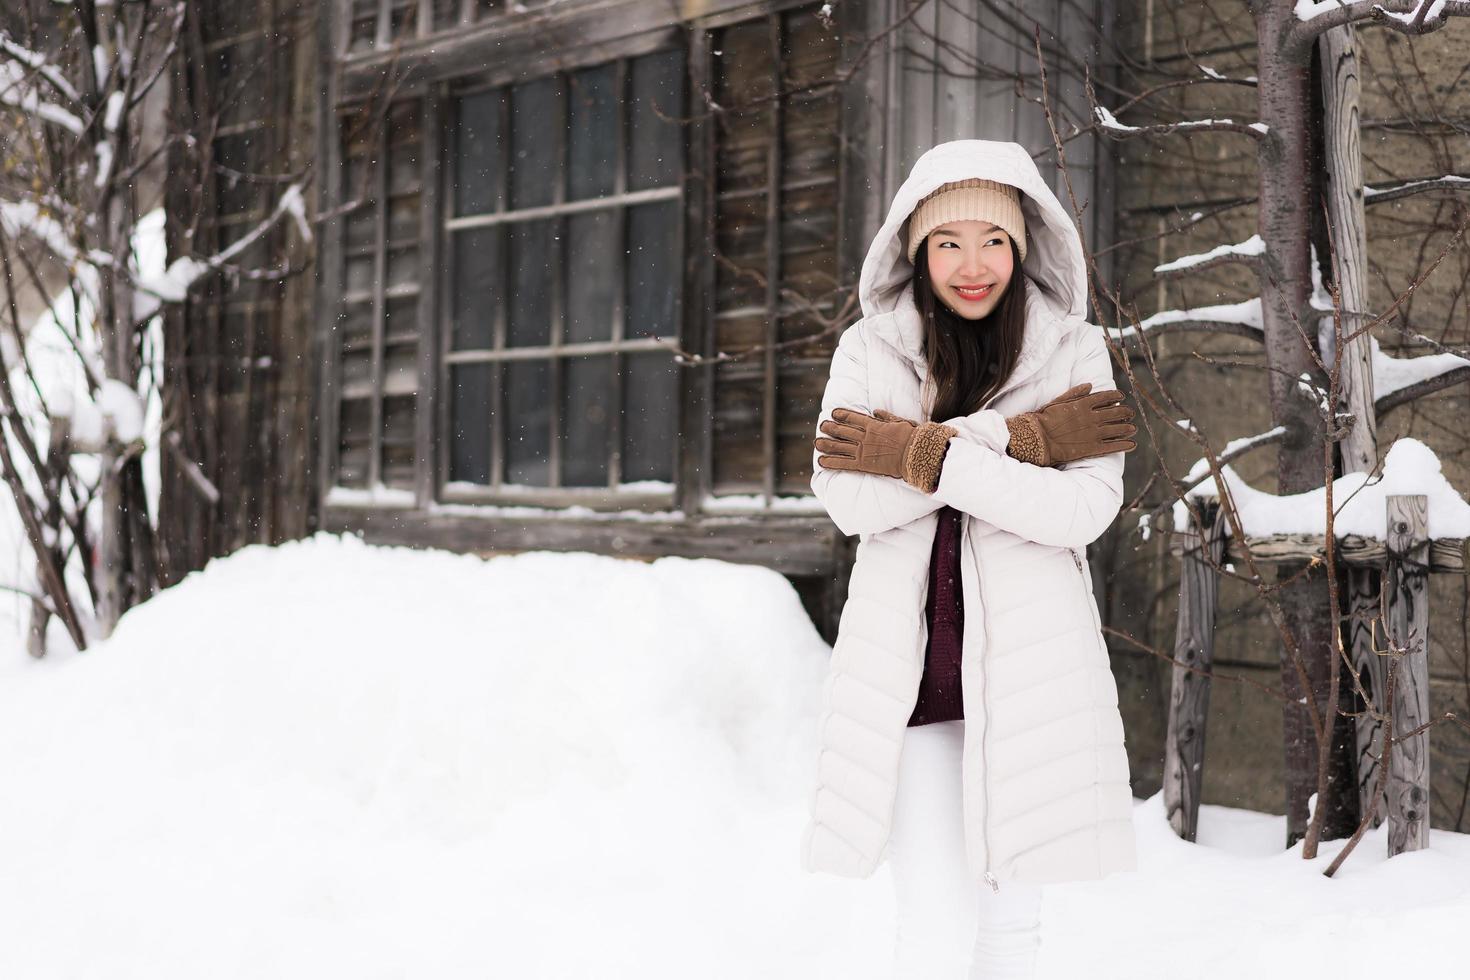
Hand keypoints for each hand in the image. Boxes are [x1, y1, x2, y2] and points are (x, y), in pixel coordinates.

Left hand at [815, 408, 956, 492]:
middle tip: (821, 426)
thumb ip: (886, 417)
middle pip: (843, 431)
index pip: (854, 417)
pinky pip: (843, 463)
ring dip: (827, 444)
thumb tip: (876, 411)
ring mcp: (863, 450)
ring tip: (817, 443)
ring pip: (840, 446)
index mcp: (874, 425)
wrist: (915, 454)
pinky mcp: (864, 465)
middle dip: (831, 428)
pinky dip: (831, 462)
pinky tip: (821, 462)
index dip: (842, 415)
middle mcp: (865, 437)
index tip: (833, 413)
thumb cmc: (912, 437)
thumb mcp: (900, 421)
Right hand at [1005, 383, 1136, 466]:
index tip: (1122, 396)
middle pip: (1116, 412)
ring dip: (1128, 428)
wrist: (1037, 439)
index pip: (1106, 397)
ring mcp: (1094, 433)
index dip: (1116, 396)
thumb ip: (1075, 393)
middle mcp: (1092, 417)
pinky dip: (1124, 445)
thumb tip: (1090, 385)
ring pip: (1118, 429)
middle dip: (1125, 412)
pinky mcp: (1092, 448)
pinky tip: (1132, 444)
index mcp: (1083, 404)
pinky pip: (1113, 446)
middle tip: (1130, 414)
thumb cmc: (1043, 420)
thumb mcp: (1057, 401)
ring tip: (1133, 428)